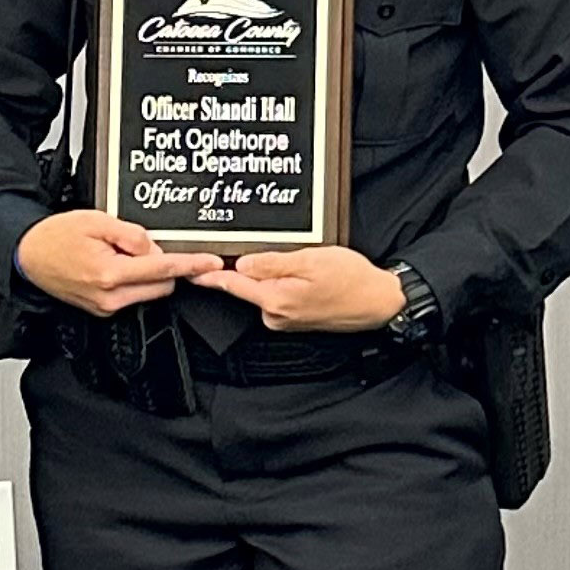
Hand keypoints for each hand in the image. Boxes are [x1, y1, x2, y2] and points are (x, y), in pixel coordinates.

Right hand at [15, 210, 219, 316]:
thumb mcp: (97, 221)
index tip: (212, 263)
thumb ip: (132, 235)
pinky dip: (131, 280)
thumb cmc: (56, 237)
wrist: (28, 256)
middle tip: (132, 246)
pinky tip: (110, 265)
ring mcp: (105, 308)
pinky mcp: (102, 311)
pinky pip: (131, 295)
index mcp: (110, 274)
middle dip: (160, 266)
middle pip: (162, 285)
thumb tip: (155, 248)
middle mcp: (110, 298)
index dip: (191, 265)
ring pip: (148, 292)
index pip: (163, 270)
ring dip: (145, 274)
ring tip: (116, 255)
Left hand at [190, 245, 405, 332]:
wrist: (379, 302)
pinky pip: (278, 295)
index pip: (232, 285)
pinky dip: (284, 282)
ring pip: (265, 289)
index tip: (190, 269)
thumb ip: (272, 263)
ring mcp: (285, 319)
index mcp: (275, 300)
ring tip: (303, 262)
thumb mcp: (310, 261)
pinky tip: (306, 274)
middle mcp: (275, 315)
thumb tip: (242, 264)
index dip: (210, 274)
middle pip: (248, 285)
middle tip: (277, 250)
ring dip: (273, 273)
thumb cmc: (351, 280)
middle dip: (253, 266)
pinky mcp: (295, 318)